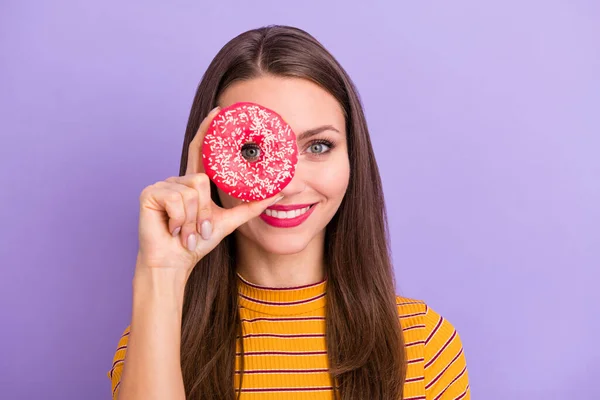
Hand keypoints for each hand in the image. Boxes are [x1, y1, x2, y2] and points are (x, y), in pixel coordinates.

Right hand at [135, 107, 281, 279]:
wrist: (174, 262)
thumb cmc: (196, 243)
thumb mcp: (227, 222)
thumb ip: (251, 206)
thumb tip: (278, 193)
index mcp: (194, 183)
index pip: (202, 150)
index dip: (209, 129)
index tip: (220, 111)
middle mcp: (178, 179)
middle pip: (203, 177)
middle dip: (205, 210)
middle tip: (201, 230)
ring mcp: (162, 185)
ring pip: (194, 191)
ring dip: (195, 220)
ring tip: (186, 233)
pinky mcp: (150, 193)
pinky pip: (179, 199)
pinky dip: (182, 220)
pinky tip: (173, 230)